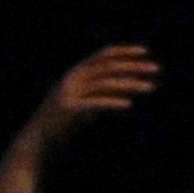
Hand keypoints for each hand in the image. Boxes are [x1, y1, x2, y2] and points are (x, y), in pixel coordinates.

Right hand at [32, 45, 161, 146]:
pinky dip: (112, 102)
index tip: (144, 52)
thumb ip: (102, 93)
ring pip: (105, 83)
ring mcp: (69, 93)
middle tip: (156, 69)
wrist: (37, 141)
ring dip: (131, 84)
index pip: (103, 55)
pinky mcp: (68, 109)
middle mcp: (72, 78)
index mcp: (75, 73)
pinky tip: (128, 105)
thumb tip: (127, 88)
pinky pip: (95, 102)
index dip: (124, 51)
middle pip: (108, 67)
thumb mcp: (86, 103)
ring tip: (150, 87)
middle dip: (134, 66)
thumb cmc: (63, 123)